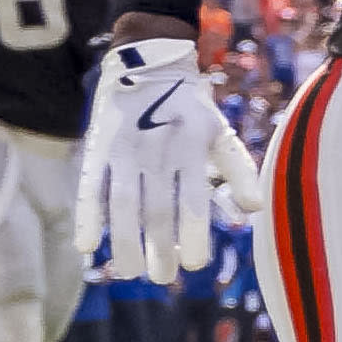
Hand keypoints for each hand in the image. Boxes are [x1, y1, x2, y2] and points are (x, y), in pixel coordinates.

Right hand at [75, 36, 259, 285]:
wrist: (147, 64)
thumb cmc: (190, 110)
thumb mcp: (220, 132)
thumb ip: (239, 170)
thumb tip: (255, 210)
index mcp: (190, 149)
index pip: (193, 201)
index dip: (194, 235)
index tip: (195, 265)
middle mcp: (156, 151)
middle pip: (157, 210)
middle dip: (159, 249)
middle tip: (162, 277)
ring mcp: (123, 151)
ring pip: (122, 204)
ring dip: (124, 242)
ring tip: (130, 272)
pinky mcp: (97, 150)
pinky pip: (89, 188)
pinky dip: (88, 217)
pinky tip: (86, 247)